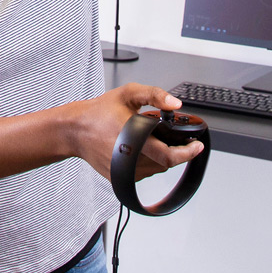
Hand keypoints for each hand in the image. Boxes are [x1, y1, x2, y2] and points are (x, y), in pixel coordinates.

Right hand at [70, 83, 203, 182]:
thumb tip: (175, 105)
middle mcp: (129, 158)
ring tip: (149, 140)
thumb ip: (154, 95)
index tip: (197, 146)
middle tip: (172, 138)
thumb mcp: (128, 93)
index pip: (168, 155)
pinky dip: (147, 163)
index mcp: (133, 138)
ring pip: (155, 170)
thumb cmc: (99, 112)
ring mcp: (123, 172)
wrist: (75, 130)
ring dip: (160, 157)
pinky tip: (138, 149)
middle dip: (174, 151)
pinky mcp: (118, 179)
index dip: (187, 153)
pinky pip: (142, 174)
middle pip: (165, 163)